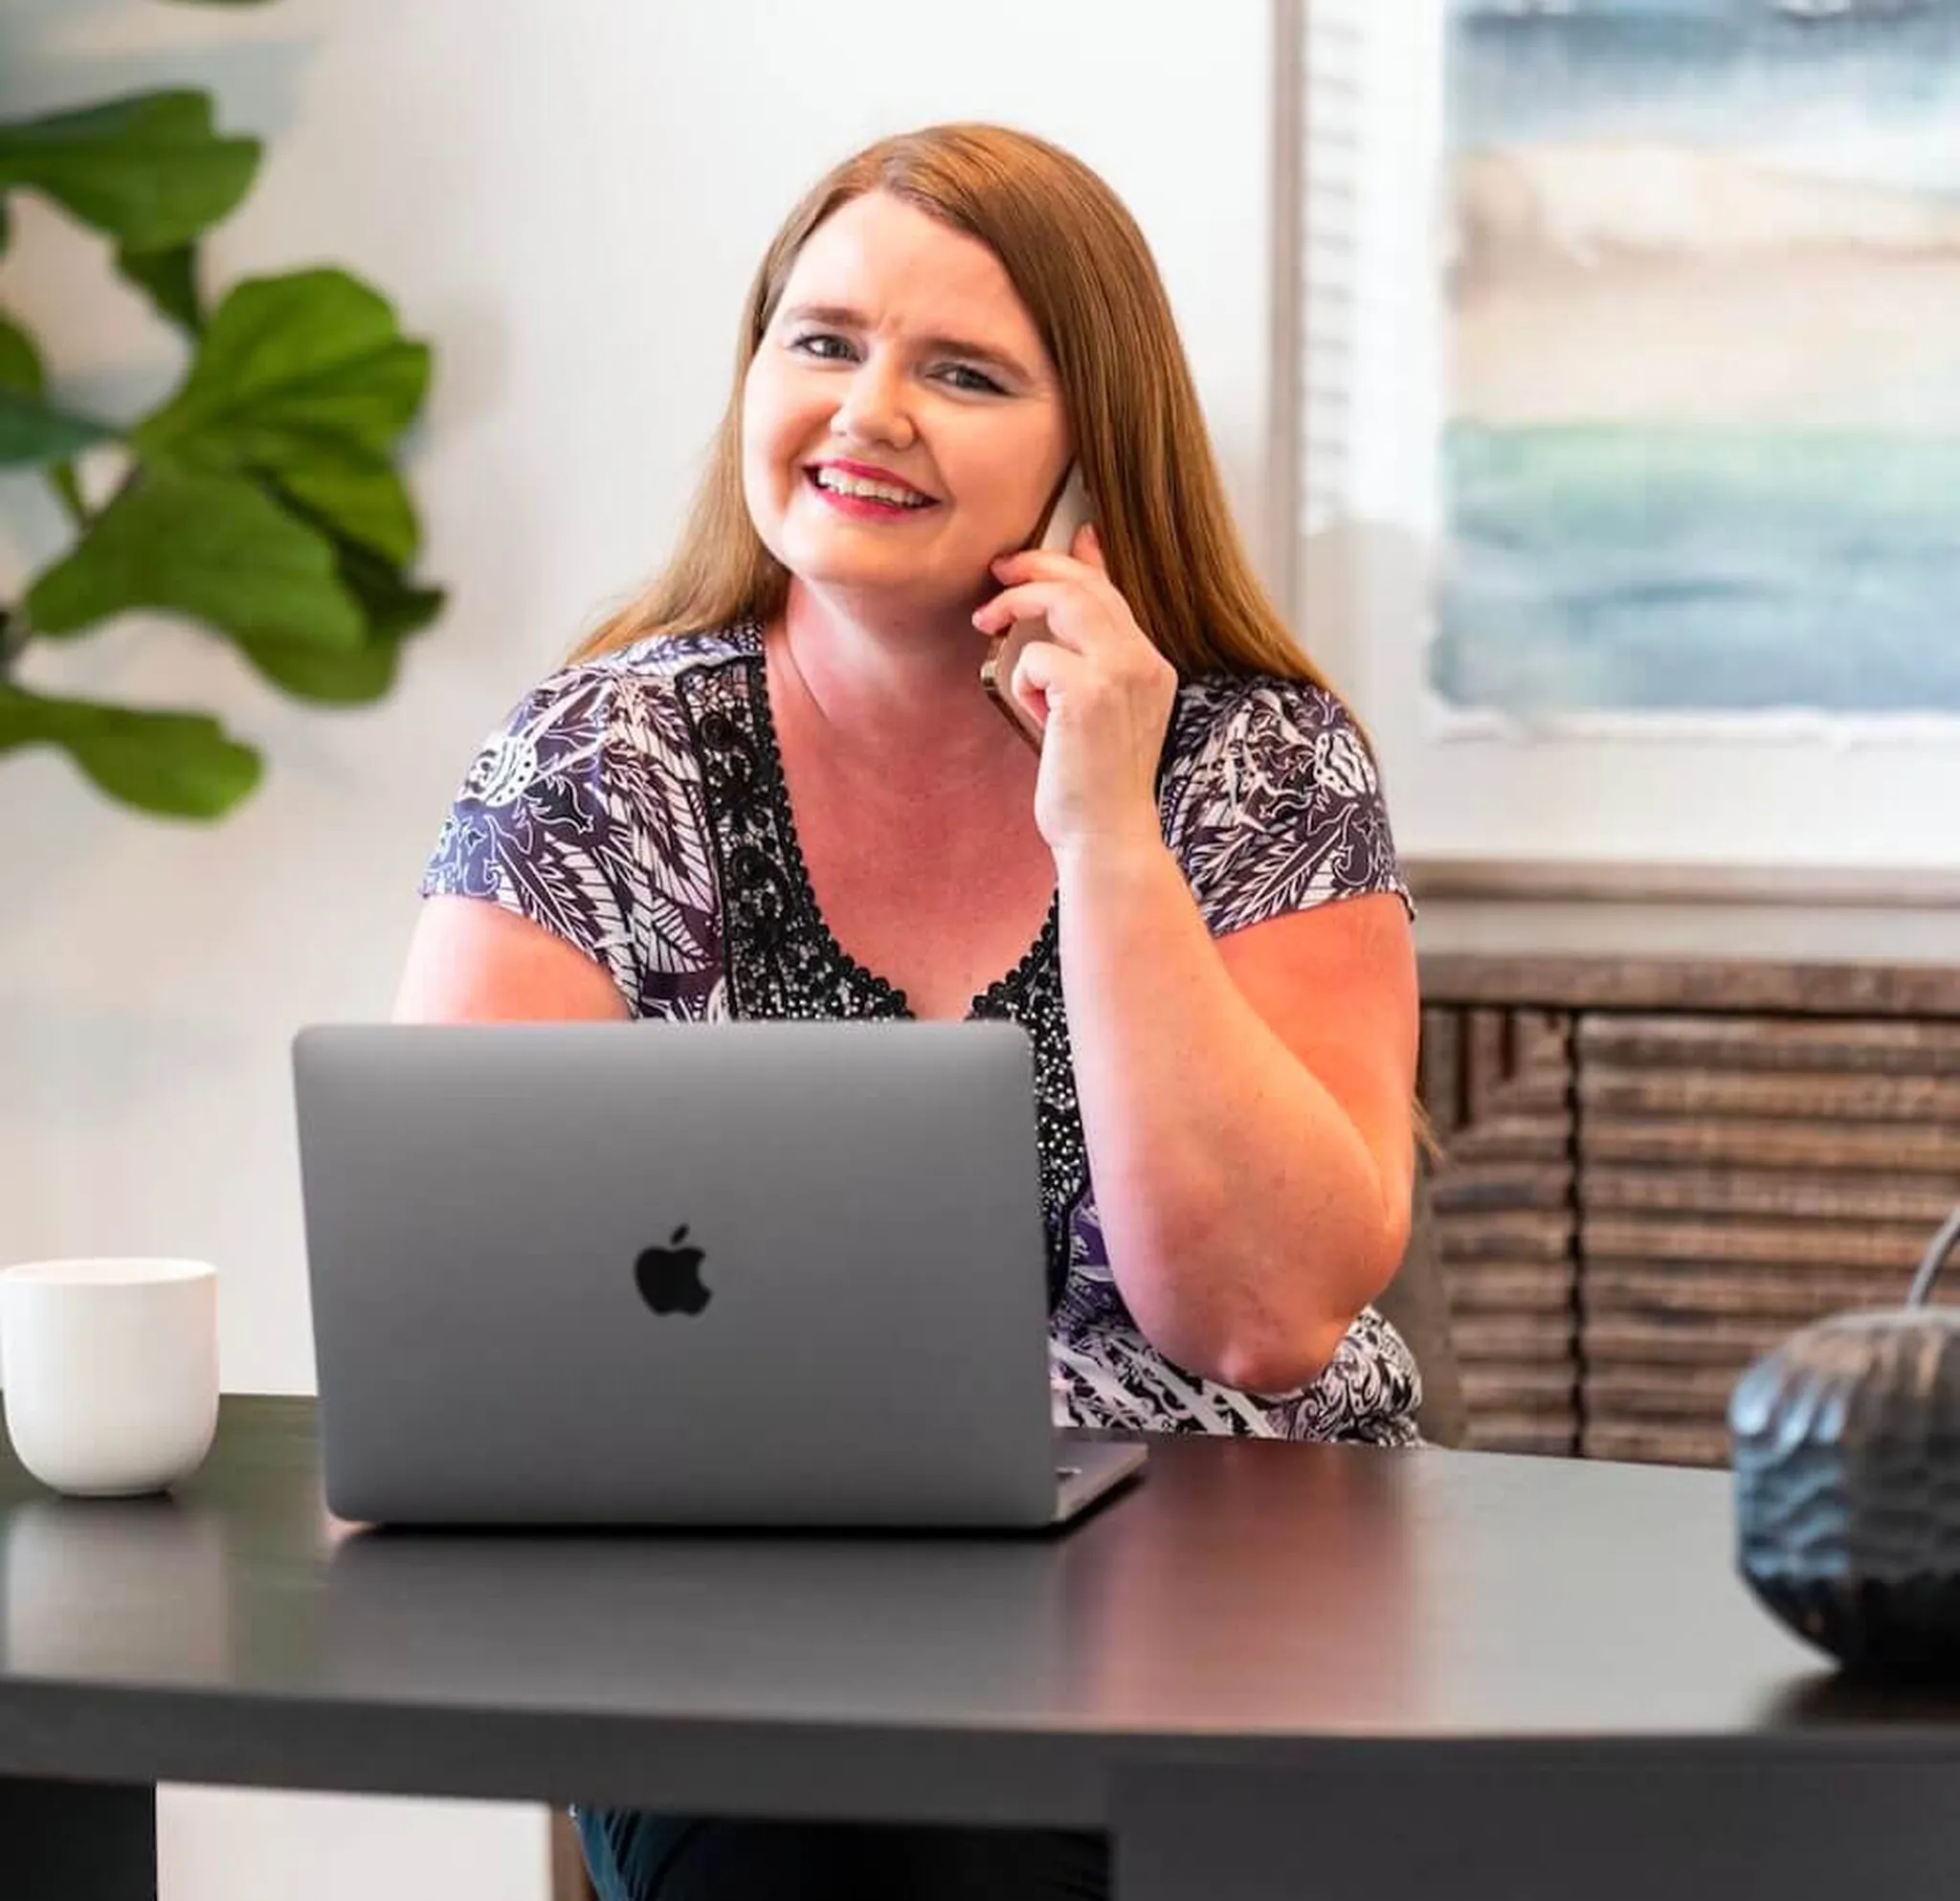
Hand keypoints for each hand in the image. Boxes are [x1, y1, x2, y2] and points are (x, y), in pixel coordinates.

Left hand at [971, 523, 1177, 860]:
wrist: (1107, 837)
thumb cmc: (1092, 784)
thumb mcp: (1096, 711)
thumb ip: (1085, 660)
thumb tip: (1063, 615)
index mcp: (1151, 666)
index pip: (1112, 593)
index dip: (1080, 560)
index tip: (1055, 541)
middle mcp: (1144, 663)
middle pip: (1086, 586)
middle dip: (1034, 568)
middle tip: (997, 572)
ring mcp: (1121, 675)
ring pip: (1063, 603)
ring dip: (1016, 607)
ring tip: (986, 623)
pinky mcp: (1089, 694)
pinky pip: (1034, 658)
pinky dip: (1022, 682)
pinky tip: (1037, 716)